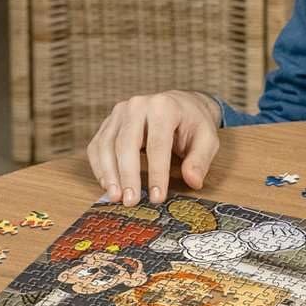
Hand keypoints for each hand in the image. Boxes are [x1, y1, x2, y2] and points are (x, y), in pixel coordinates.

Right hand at [87, 91, 221, 206]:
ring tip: (116, 197)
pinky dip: (100, 166)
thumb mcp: (207, 139)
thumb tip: (193, 181)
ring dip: (109, 173)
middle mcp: (138, 105)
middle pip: (127, 143)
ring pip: (107, 145)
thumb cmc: (194, 124)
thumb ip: (200, 160)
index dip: (156, 173)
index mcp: (164, 107)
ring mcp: (120, 112)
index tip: (157, 197)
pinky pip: (98, 145)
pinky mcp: (109, 122)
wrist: (181, 104)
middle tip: (130, 201)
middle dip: (128, 175)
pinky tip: (107, 184)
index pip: (157, 144)